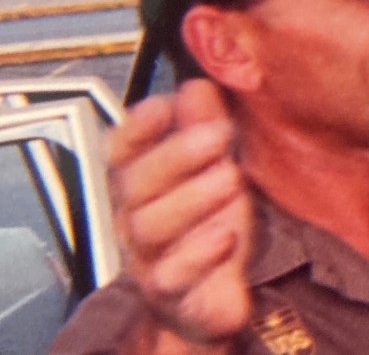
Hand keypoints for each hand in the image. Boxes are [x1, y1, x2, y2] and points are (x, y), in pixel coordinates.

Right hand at [108, 79, 252, 348]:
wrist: (218, 299)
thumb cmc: (214, 227)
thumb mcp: (218, 169)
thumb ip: (206, 127)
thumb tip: (200, 85)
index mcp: (142, 183)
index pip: (120, 149)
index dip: (138, 125)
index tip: (166, 104)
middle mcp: (136, 218)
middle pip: (135, 182)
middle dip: (176, 155)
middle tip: (219, 136)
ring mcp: (150, 257)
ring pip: (150, 225)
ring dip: (192, 198)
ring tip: (232, 179)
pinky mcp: (174, 294)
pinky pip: (172, 275)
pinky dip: (197, 253)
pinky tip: (226, 235)